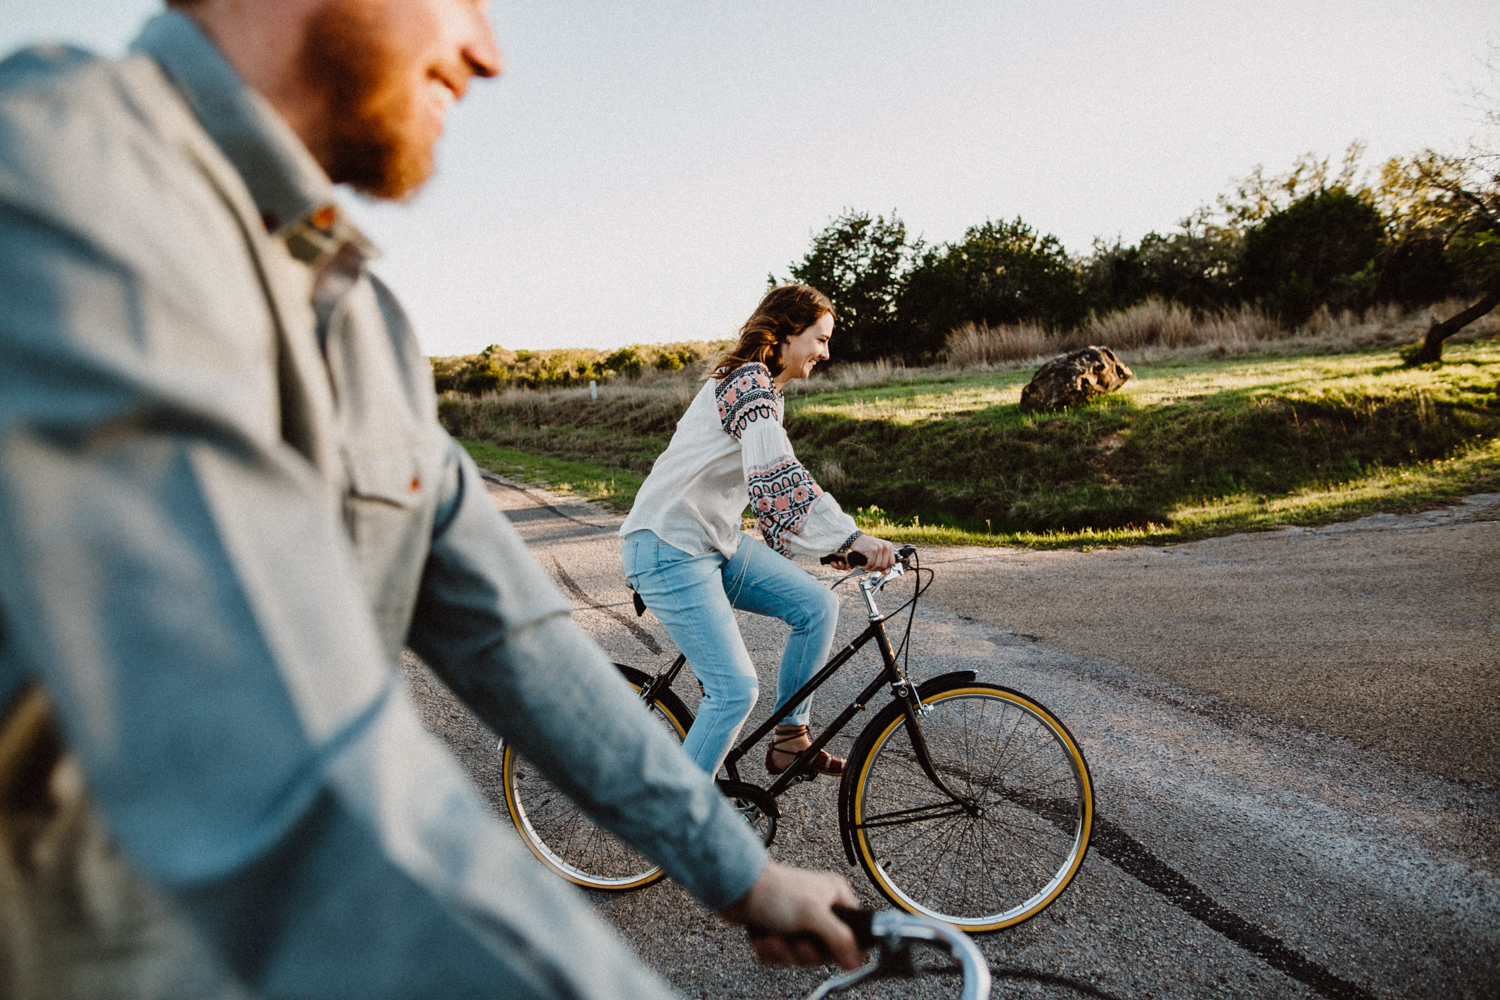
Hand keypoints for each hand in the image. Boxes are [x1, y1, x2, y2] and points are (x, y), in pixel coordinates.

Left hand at [717, 861, 865, 969]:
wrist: (735, 887)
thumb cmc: (773, 890)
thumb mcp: (813, 914)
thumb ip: (839, 937)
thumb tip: (855, 960)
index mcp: (835, 897)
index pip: (854, 931)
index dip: (846, 948)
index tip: (835, 957)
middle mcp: (820, 908)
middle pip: (826, 950)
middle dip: (805, 951)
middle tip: (796, 943)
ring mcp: (798, 920)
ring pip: (802, 955)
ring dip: (784, 952)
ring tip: (773, 938)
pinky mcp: (779, 930)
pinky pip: (782, 955)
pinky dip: (771, 951)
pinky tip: (762, 939)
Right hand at [847, 534, 895, 572]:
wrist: (855, 539)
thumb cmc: (866, 545)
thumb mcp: (876, 552)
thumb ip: (881, 561)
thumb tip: (884, 572)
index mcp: (889, 546)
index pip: (892, 562)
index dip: (884, 567)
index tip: (878, 567)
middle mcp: (886, 546)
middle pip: (885, 565)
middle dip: (876, 569)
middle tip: (870, 567)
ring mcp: (879, 548)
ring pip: (878, 565)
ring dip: (871, 568)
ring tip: (866, 566)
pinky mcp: (872, 550)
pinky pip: (871, 564)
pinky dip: (866, 567)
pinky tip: (863, 565)